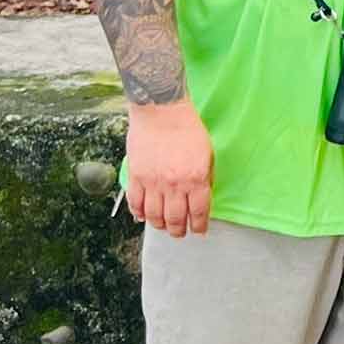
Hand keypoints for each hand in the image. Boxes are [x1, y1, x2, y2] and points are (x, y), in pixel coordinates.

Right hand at [125, 98, 213, 237]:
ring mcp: (153, 182)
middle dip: (179, 231)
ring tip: (163, 226)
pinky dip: (138, 213)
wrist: (162, 111)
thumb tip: (202, 197)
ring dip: (159, 225)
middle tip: (180, 232)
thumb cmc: (188, 128)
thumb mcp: (208, 154)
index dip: (199, 226)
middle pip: (175, 219)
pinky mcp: (136, 176)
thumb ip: (206, 178)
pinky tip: (143, 216)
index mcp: (196, 179)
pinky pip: (135, 203)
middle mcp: (174, 185)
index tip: (199, 230)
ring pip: (154, 216)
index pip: (199, 213)